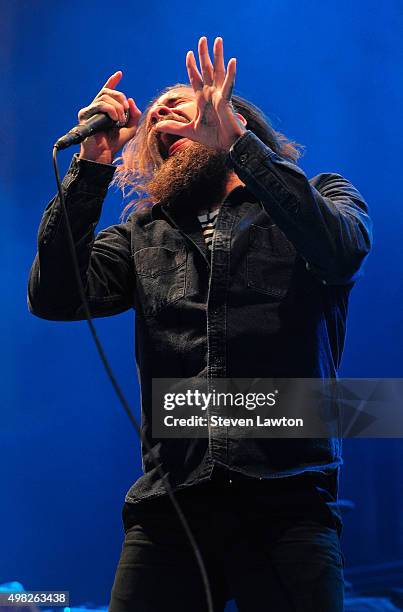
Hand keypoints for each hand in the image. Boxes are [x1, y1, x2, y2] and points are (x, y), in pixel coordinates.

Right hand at [78, 71, 140, 163]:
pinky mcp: (85, 114)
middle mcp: (95, 107)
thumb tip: (131, 99)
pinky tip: (114, 119)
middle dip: (121, 99)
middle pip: (109, 92)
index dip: (113, 81)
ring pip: (105, 97)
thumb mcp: (130, 129)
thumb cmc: (114, 143)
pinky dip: (111, 110)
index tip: (120, 73)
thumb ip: (134, 115)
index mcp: (105, 109)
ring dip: (117, 107)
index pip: (108, 91)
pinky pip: (100, 104)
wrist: (104, 154)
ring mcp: (89, 110)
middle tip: (126, 112)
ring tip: (120, 120)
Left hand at [154, 36, 246, 151]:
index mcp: (202, 99)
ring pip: (218, 71)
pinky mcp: (226, 101)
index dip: (192, 66)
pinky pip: (229, 85)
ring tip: (218, 40)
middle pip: (207, 69)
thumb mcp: (189, 131)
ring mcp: (219, 96)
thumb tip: (156, 126)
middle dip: (204, 54)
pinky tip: (233, 60)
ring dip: (218, 55)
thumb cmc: (213, 137)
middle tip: (202, 39)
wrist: (226, 145)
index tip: (188, 54)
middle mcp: (211, 94)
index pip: (196, 78)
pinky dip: (231, 73)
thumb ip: (174, 127)